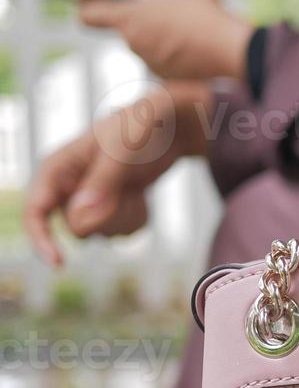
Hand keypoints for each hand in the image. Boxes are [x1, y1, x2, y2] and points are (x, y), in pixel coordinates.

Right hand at [22, 83, 211, 266]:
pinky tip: (142, 197)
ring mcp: (90, 199)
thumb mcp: (125, 150)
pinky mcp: (112, 207)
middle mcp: (69, 186)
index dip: (41, 240)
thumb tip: (81, 225)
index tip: (59, 263)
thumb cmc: (143, 126)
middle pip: (78, 229)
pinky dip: (136, 220)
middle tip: (129, 190)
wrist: (173, 124)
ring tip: (136, 188)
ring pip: (101, 234)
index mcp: (58, 168)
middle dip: (108, 218)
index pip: (36, 211)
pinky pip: (121, 233)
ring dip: (125, 219)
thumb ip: (103, 185)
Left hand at [80, 0, 251, 81]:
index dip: (87, 11)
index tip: (82, 11)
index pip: (92, 16)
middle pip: (135, 30)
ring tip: (196, 29)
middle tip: (177, 14)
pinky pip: (176, 63)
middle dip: (152, 22)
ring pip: (158, 47)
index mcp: (128, 19)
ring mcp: (153, 66)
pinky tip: (205, 47)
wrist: (226, 47)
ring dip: (170, 38)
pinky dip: (188, 55)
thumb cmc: (201, 8)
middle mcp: (135, 45)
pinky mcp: (174, 81)